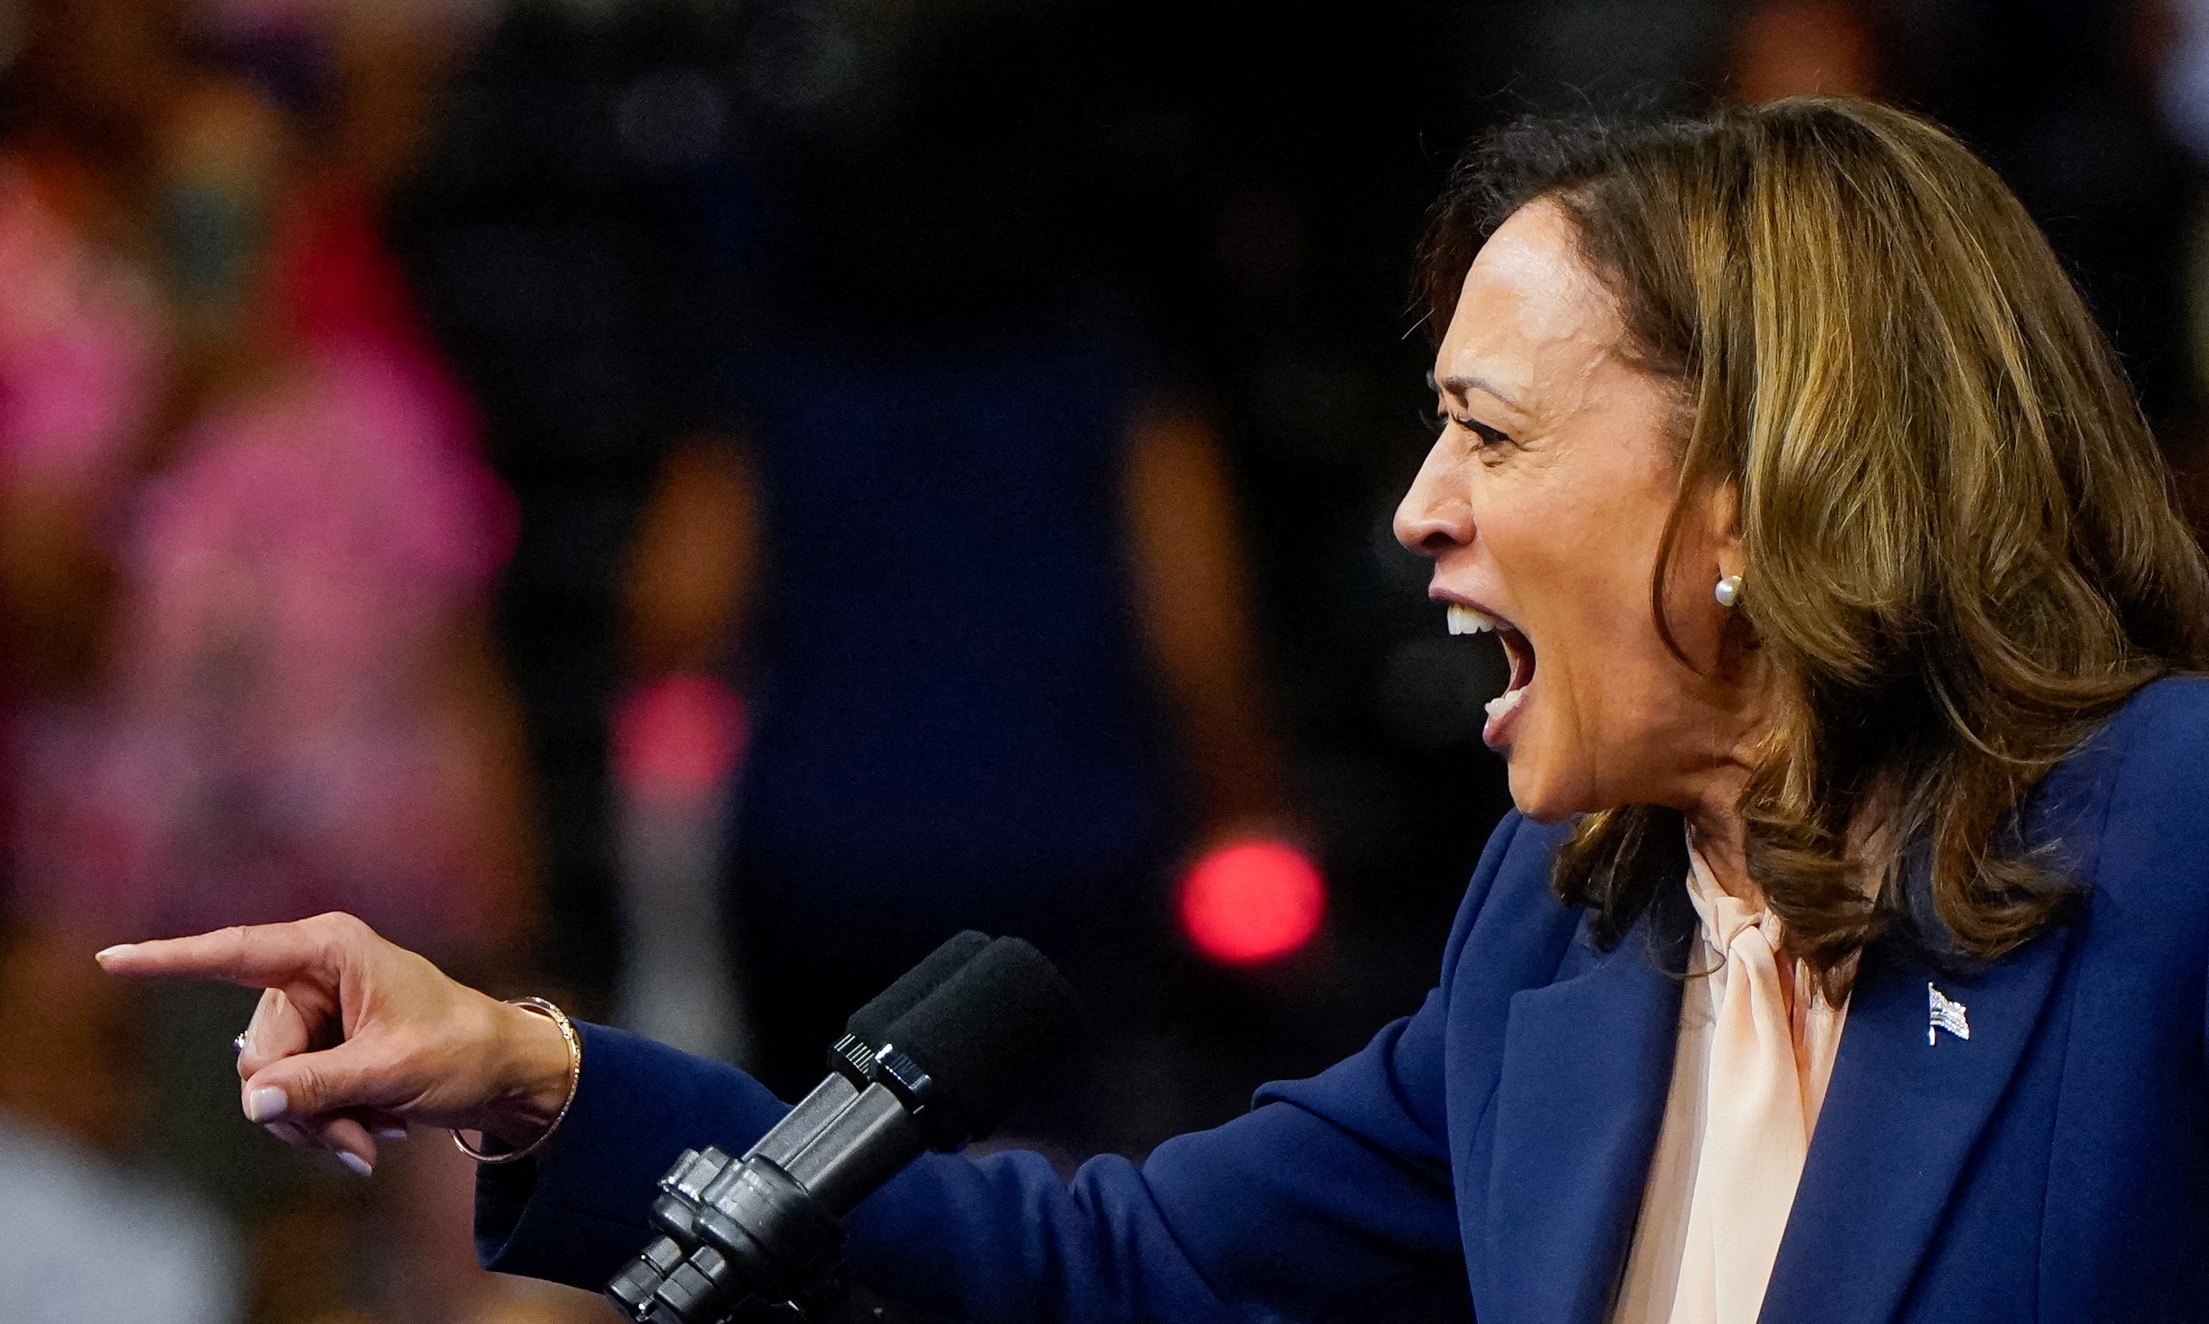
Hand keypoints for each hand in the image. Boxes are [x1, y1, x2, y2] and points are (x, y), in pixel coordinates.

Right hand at [96, 912, 572, 1176]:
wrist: (503, 1073)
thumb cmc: (460, 1051)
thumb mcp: (390, 1071)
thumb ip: (317, 1084)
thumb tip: (252, 1100)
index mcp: (331, 949)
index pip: (235, 953)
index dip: (170, 960)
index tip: (110, 961)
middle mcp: (312, 973)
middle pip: (257, 1054)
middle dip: (298, 1107)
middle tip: (354, 1137)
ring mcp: (312, 1013)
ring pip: (266, 1088)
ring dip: (314, 1124)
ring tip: (370, 1138)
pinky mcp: (317, 1048)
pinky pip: (284, 1099)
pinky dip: (321, 1126)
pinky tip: (369, 1134)